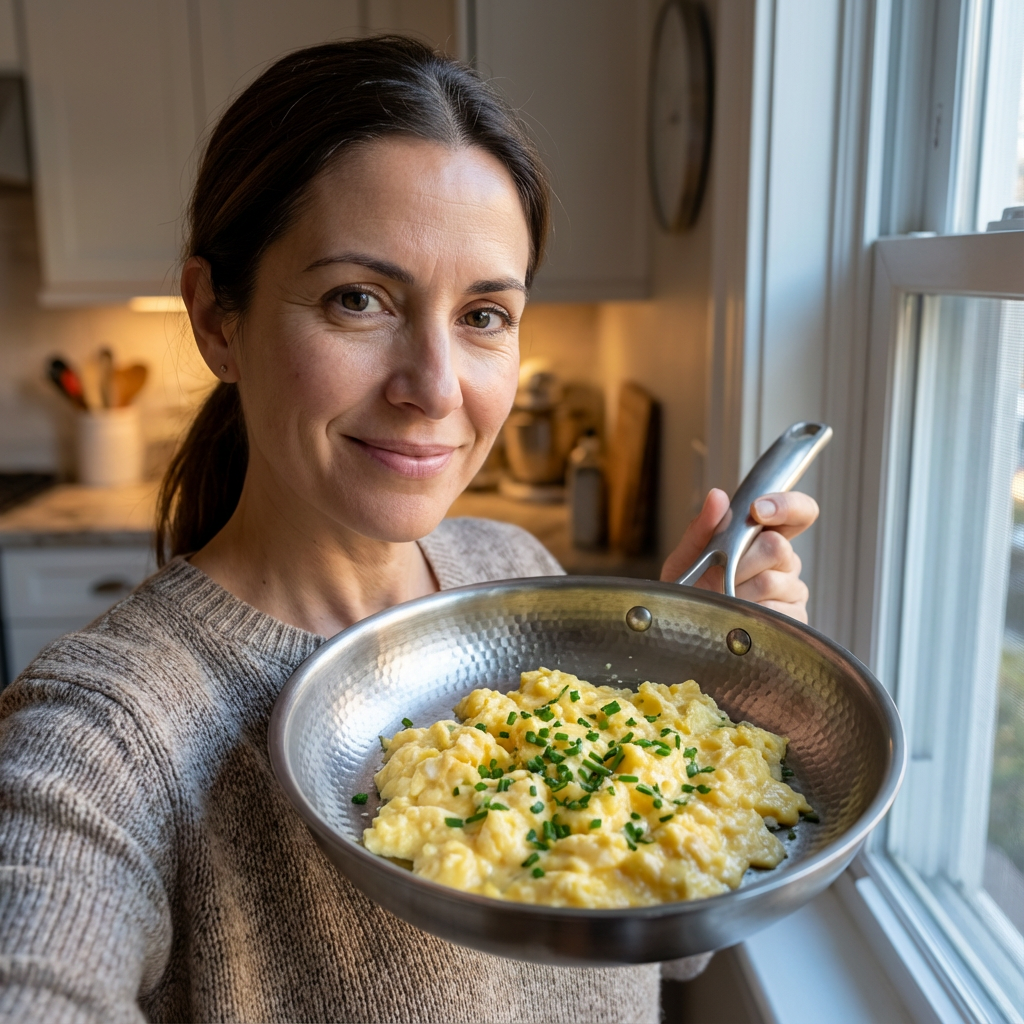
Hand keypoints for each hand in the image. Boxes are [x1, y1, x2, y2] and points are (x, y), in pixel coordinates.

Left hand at [660, 489, 819, 621]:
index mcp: (764, 536)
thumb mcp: (687, 556)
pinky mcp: (794, 619)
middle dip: (739, 561)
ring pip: (771, 581)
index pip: (798, 511)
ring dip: (738, 592)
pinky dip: (747, 615)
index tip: (757, 511)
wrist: (684, 630)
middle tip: (719, 576)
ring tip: (723, 600)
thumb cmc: (689, 590)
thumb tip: (718, 496)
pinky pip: (775, 612)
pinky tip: (736, 618)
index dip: (786, 506)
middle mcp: (784, 561)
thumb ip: (703, 527)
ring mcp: (792, 590)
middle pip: (777, 547)